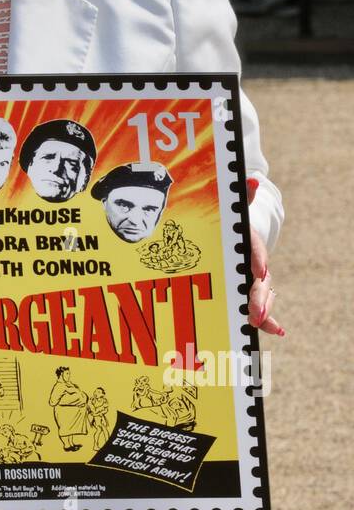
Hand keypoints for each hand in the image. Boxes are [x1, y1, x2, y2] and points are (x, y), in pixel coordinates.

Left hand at [246, 180, 284, 336]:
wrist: (239, 238)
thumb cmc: (233, 226)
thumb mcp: (234, 213)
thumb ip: (241, 198)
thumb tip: (251, 178)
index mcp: (250, 244)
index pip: (256, 252)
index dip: (258, 261)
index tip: (258, 271)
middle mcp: (257, 265)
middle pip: (262, 281)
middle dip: (260, 296)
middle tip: (256, 311)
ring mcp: (257, 281)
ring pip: (264, 296)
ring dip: (264, 311)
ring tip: (259, 323)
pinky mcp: (252, 293)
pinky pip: (262, 308)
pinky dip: (269, 320)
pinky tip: (277, 331)